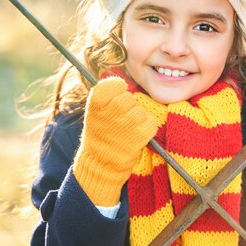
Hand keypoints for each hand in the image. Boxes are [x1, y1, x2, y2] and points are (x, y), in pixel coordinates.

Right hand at [73, 77, 156, 206]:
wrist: (100, 163)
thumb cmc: (99, 134)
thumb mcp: (95, 111)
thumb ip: (107, 94)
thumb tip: (123, 82)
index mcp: (97, 100)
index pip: (116, 83)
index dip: (117, 91)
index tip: (114, 100)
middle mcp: (113, 108)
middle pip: (130, 97)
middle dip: (127, 107)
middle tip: (119, 120)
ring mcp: (128, 121)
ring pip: (141, 110)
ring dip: (136, 119)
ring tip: (125, 131)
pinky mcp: (142, 133)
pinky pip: (150, 122)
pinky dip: (145, 129)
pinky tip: (134, 137)